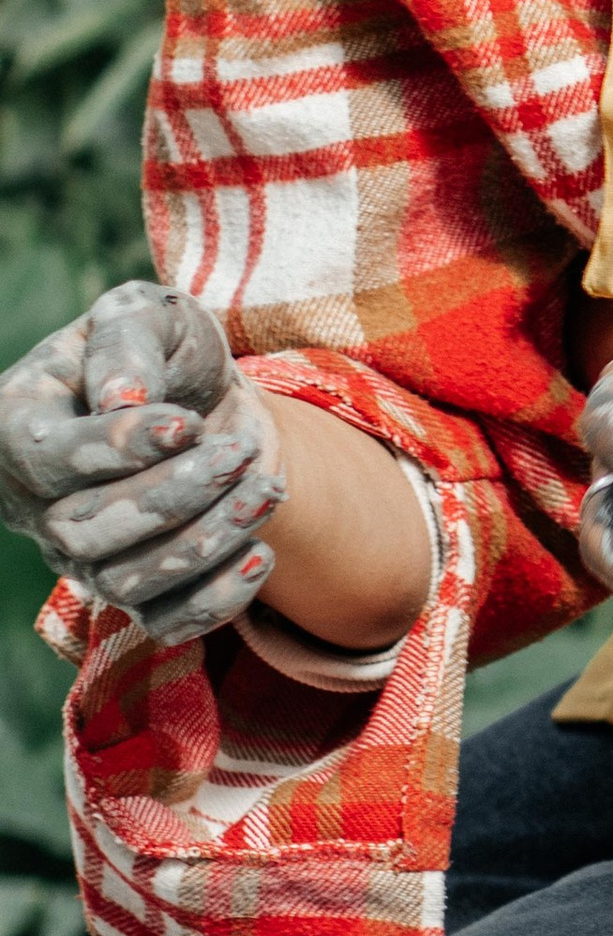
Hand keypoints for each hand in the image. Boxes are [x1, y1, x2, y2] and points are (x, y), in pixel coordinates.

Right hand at [0, 282, 287, 646]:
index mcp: (20, 428)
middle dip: (170, 497)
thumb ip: (126, 342)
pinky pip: (166, 622)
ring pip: (126, 582)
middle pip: (83, 533)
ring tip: (265, 490)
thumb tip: (122, 400)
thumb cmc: (162, 347)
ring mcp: (85, 556)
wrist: (206, 395)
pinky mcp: (140, 589)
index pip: (49, 460)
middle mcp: (39, 506)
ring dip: (206, 541)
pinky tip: (261, 553)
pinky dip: (217, 600)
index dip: (116, 449)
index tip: (184, 423)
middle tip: (235, 454)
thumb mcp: (145, 314)